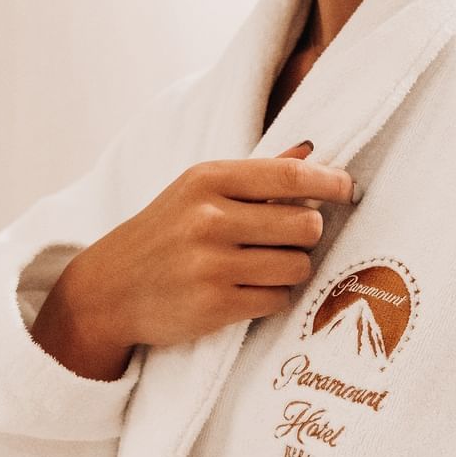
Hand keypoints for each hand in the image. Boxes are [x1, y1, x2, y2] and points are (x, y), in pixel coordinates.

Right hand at [60, 141, 356, 360]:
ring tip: (264, 266)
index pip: (290, 175)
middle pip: (305, 224)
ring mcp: (211, 264)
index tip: (348, 189)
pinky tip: (248, 290)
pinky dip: (273, 297)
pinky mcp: (214, 306)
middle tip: (287, 238)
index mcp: (208, 180)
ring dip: (292, 268)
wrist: (107, 290)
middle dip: (307, 233)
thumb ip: (256, 175)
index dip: (331, 182)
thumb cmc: (163, 234)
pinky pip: (278, 299)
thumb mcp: (197, 192)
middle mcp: (209, 219)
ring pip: (298, 265)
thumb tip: (311, 151)